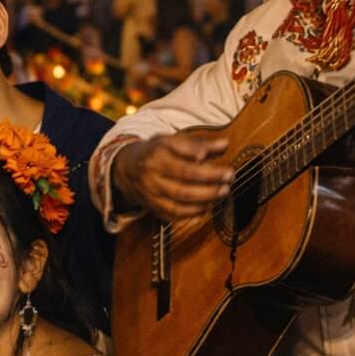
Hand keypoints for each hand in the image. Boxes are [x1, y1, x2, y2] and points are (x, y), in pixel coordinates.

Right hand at [111, 131, 232, 220]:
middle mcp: (151, 176)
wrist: (126, 167)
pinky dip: (192, 213)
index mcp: (156, 155)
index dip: (209, 171)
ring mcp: (150, 194)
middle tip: (228, 183)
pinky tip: (207, 206)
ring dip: (204, 201)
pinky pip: (174, 215)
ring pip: (179, 203)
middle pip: (184, 186)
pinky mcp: (151, 207)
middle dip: (210, 187)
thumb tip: (224, 144)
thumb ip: (198, 143)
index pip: (186, 166)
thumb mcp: (172, 140)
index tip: (228, 171)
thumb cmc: (155, 151)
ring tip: (221, 193)